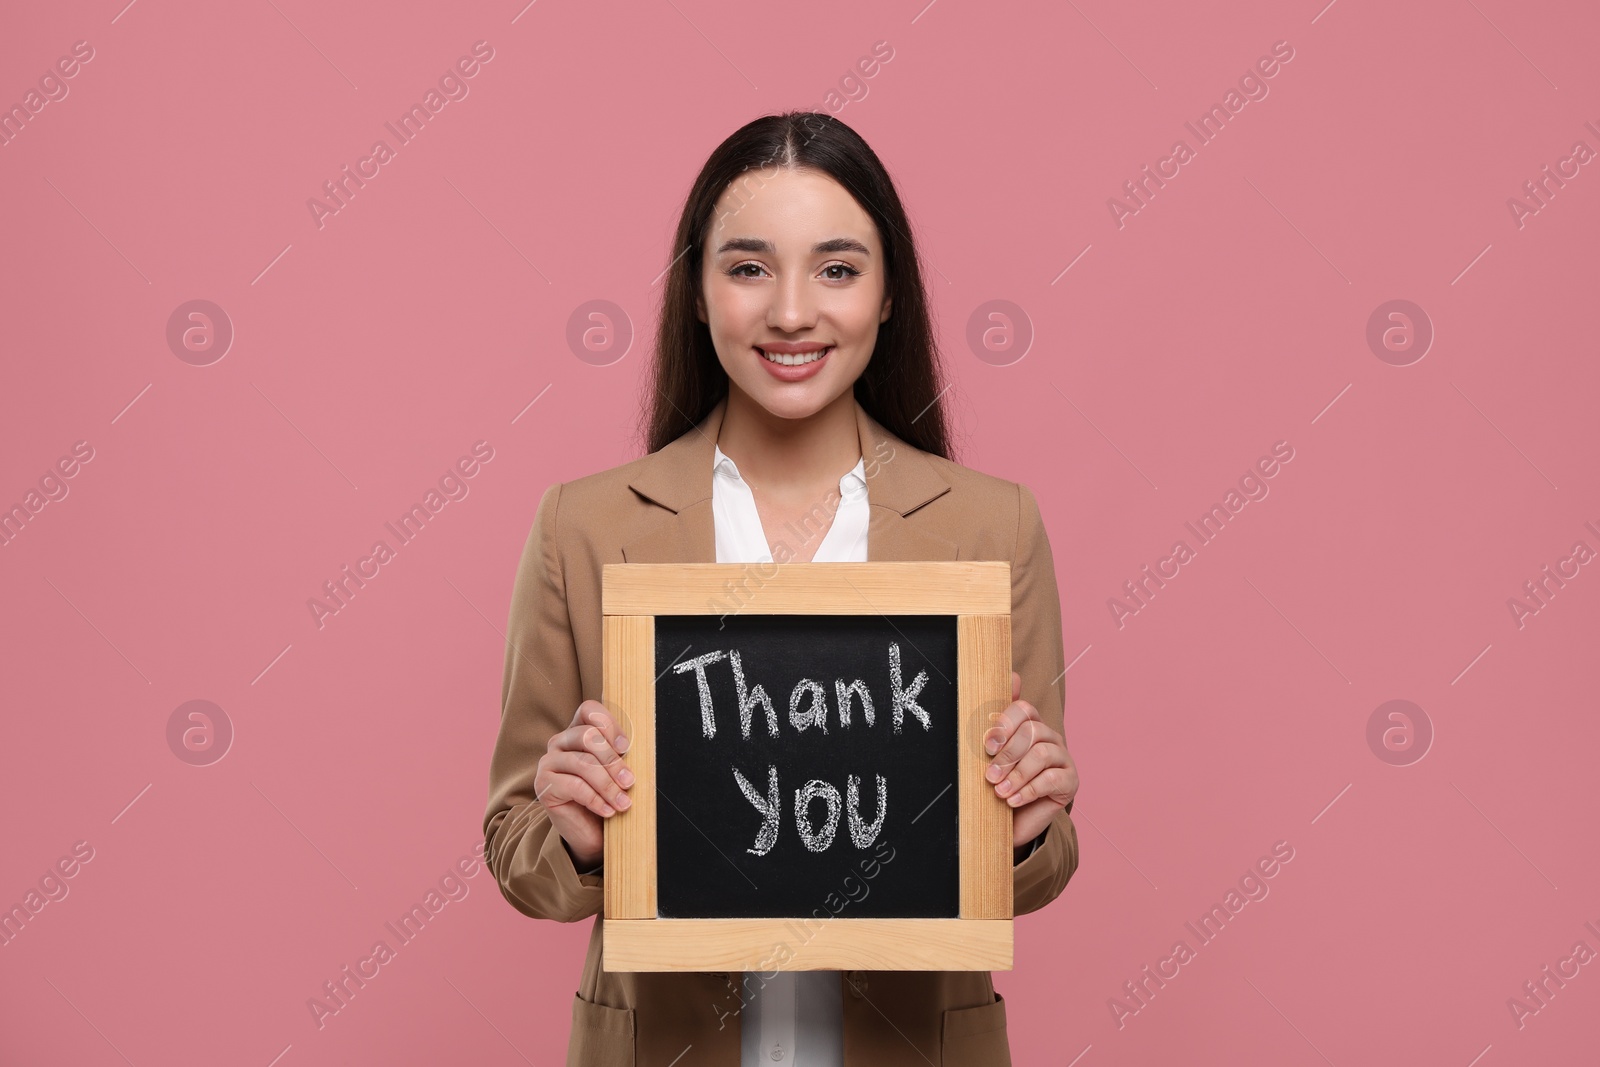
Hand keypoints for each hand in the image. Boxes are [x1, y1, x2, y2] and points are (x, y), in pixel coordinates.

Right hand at [533, 700, 632, 870]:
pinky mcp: (543, 785)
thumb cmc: (606, 796)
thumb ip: (621, 754)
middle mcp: (559, 742)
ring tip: (624, 803)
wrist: (589, 832)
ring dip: (608, 785)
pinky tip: (609, 811)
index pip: (589, 710)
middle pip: (587, 736)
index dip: (609, 724)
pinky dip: (596, 800)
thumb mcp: (615, 771)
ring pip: (583, 764)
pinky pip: (574, 786)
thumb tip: (636, 747)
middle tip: (629, 781)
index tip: (627, 747)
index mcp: (577, 731)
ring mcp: (548, 762)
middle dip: (612, 760)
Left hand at [984, 671, 1077, 851]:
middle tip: (989, 776)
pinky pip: (1051, 779)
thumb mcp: (991, 756)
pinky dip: (1028, 791)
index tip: (987, 746)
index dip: (1005, 724)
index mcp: (1030, 724)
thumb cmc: (1001, 783)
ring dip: (1016, 775)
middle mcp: (1049, 737)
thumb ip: (996, 723)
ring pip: (1041, 754)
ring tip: (999, 792)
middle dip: (1007, 755)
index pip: (1024, 709)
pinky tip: (1012, 801)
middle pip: (1031, 732)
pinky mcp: (1070, 781)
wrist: (1014, 821)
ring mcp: (1062, 758)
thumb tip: (1013, 677)